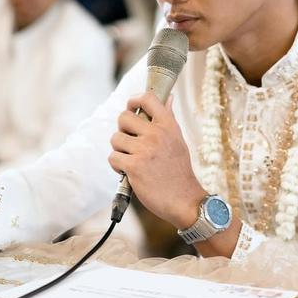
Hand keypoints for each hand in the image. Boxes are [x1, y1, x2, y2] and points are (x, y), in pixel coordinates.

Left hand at [109, 92, 206, 228]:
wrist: (183, 200)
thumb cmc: (179, 171)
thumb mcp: (178, 140)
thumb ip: (169, 119)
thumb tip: (169, 98)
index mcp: (168, 126)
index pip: (148, 98)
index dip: (134, 100)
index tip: (131, 107)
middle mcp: (156, 134)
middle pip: (123, 117)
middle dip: (122, 130)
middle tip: (130, 142)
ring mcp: (144, 150)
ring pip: (115, 138)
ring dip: (119, 150)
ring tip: (131, 160)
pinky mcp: (134, 166)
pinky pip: (113, 157)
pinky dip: (117, 166)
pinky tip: (128, 172)